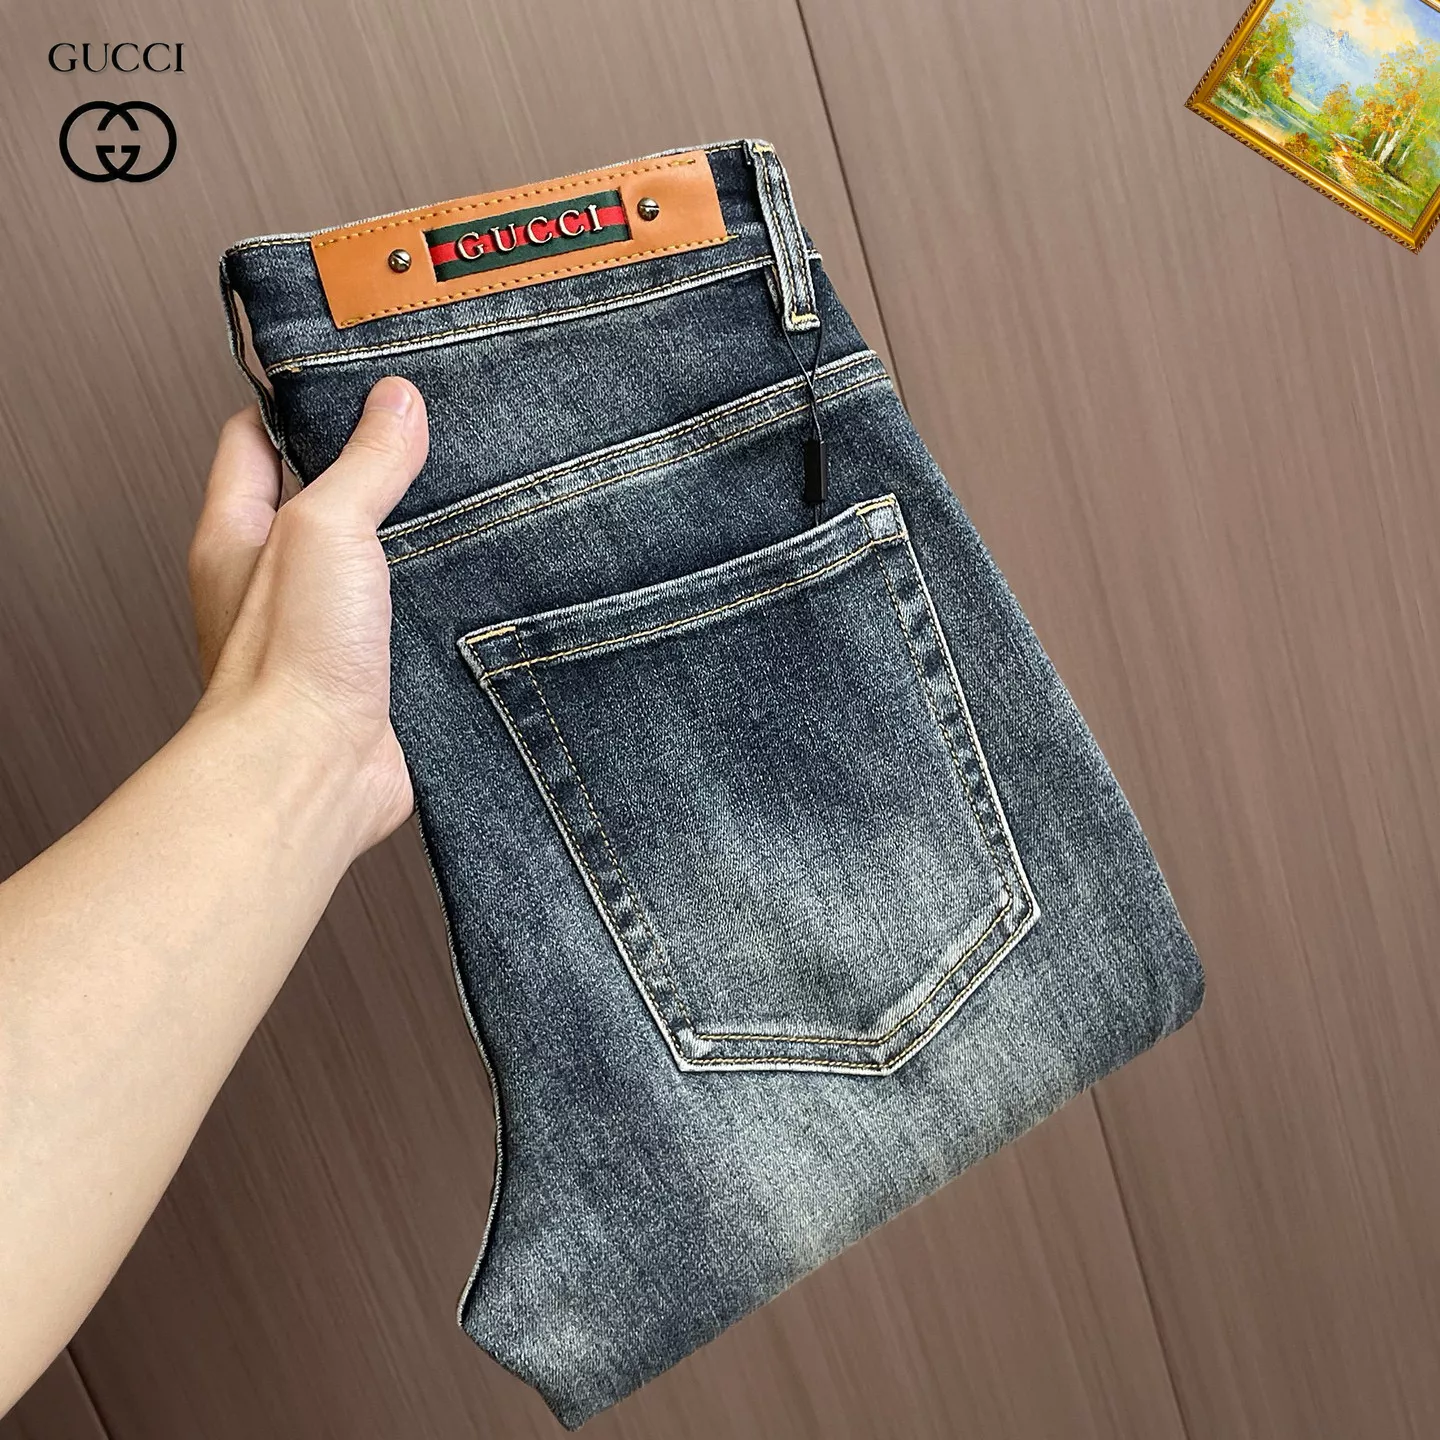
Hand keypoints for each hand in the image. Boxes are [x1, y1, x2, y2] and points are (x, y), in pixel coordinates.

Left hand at [187, 376, 427, 857]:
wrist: (314, 773)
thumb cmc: (290, 660)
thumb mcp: (325, 529)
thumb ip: (365, 463)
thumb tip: (397, 401)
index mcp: (239, 534)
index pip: (256, 440)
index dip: (300, 405)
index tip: (359, 380)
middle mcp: (275, 581)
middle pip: (322, 497)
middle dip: (374, 466)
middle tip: (433, 432)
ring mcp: (326, 629)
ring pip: (373, 560)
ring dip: (417, 536)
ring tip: (473, 493)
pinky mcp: (374, 671)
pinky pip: (409, 617)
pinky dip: (440, 597)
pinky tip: (482, 575)